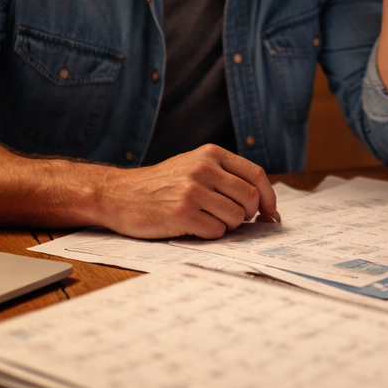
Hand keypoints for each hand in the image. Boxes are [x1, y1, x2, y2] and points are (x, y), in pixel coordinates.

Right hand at [93, 144, 278, 239]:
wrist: (118, 194)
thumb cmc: (160, 185)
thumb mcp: (192, 165)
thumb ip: (224, 176)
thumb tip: (263, 203)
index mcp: (210, 154)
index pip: (255, 174)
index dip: (268, 197)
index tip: (269, 212)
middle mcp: (203, 169)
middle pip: (249, 198)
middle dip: (248, 215)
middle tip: (234, 220)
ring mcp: (192, 191)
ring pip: (235, 218)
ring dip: (227, 226)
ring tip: (207, 220)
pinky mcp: (182, 214)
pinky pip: (216, 231)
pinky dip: (210, 234)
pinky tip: (193, 227)